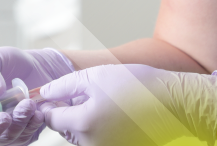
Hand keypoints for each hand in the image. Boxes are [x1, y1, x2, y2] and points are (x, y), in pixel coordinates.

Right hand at [0, 47, 74, 144]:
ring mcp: (0, 131)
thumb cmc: (7, 63)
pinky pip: (25, 138)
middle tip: (4, 117)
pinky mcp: (21, 134)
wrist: (38, 68)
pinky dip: (31, 126)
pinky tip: (37, 113)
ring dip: (17, 124)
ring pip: (5, 139)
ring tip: (28, 104)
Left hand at [40, 64, 216, 145]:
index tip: (56, 94)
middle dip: (69, 112)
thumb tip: (42, 94)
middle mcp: (91, 144)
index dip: (50, 104)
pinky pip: (98, 141)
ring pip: (81, 136)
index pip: (51, 118)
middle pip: (65, 129)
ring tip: (105, 102)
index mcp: (83, 123)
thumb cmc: (136, 85)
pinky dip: (100, 129)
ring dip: (84, 121)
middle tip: (86, 93)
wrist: (173, 102)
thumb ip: (63, 86)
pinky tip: (114, 114)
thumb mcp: (96, 76)